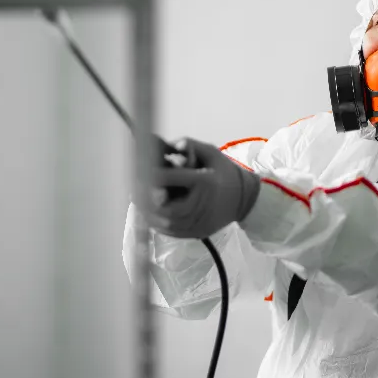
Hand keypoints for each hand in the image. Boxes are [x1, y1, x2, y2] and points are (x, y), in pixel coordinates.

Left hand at [137, 137, 261, 238]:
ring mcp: (199, 223)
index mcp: (207, 183)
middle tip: (133, 188)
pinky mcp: (195, 233)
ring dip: (148, 211)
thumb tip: (168, 145)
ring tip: (137, 198)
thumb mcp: (211, 152)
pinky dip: (156, 221)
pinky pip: (170, 231)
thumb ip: (189, 146)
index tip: (141, 170)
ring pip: (166, 222)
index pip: (175, 179)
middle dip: (147, 198)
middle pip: (166, 208)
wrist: (245, 200)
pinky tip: (147, 211)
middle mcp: (203, 206)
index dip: (154, 176)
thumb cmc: (225, 173)